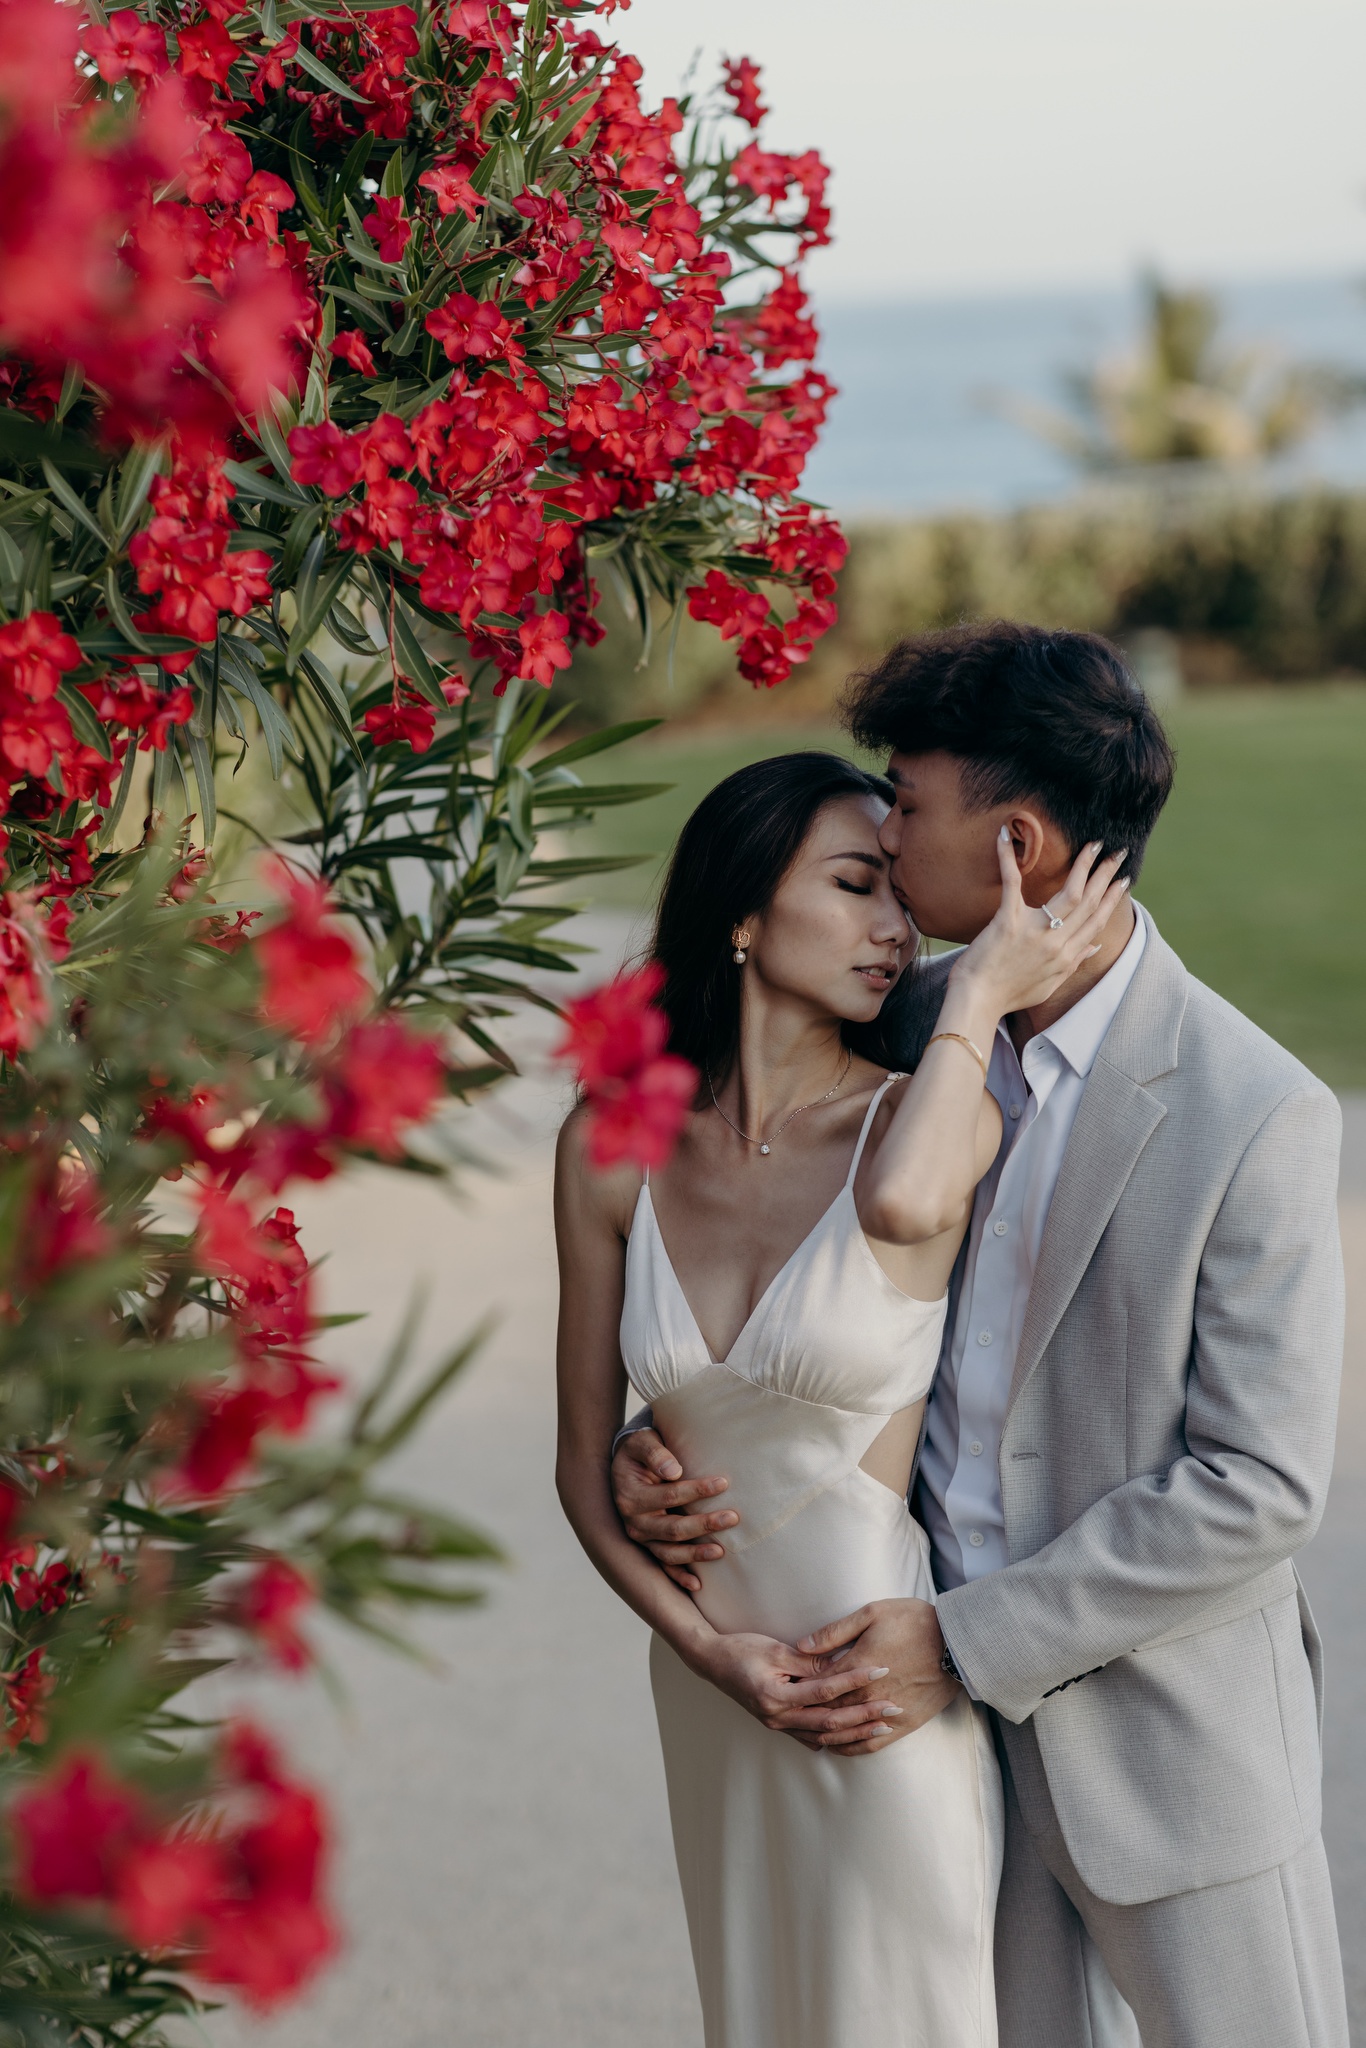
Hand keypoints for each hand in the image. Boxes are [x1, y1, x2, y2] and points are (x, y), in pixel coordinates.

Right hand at [611, 1427, 738, 1592]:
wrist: (625, 1466)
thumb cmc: (638, 1452)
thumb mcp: (641, 1442)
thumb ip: (655, 1453)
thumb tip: (674, 1471)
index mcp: (631, 1497)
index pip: (670, 1495)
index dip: (697, 1490)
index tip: (723, 1483)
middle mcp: (634, 1523)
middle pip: (673, 1528)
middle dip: (704, 1524)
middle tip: (733, 1518)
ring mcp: (641, 1539)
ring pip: (669, 1552)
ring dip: (696, 1554)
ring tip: (722, 1551)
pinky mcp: (649, 1547)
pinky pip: (664, 1566)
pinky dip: (679, 1577)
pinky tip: (698, 1584)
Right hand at [691, 1630, 901, 1737]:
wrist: (713, 1662)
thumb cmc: (742, 1649)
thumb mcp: (775, 1648)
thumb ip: (808, 1660)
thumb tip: (840, 1663)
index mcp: (776, 1695)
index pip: (825, 1690)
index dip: (854, 1680)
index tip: (880, 1670)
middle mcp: (778, 1717)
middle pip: (830, 1722)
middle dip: (864, 1716)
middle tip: (893, 1708)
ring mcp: (778, 1725)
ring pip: (824, 1736)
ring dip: (856, 1732)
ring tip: (884, 1726)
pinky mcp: (779, 1725)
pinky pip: (811, 1738)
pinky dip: (835, 1740)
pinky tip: (855, 1738)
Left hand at [781, 1599, 959, 1755]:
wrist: (957, 1644)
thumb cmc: (914, 1622)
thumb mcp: (871, 1614)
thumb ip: (835, 1632)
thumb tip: (802, 1645)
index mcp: (857, 1667)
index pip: (817, 1684)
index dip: (798, 1687)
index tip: (782, 1687)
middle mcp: (868, 1695)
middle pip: (828, 1711)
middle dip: (805, 1712)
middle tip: (784, 1713)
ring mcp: (886, 1713)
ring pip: (846, 1732)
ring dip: (823, 1733)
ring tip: (804, 1731)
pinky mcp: (904, 1724)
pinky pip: (871, 1743)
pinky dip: (851, 1747)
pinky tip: (837, 1746)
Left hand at [951, 834, 1129, 1017]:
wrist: (977, 1002)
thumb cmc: (1008, 995)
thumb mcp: (1049, 984)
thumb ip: (1074, 963)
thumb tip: (1096, 945)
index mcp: (1066, 956)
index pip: (1097, 921)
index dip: (1112, 899)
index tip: (1122, 881)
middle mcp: (1057, 943)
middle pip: (1090, 903)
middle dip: (1106, 875)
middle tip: (1118, 853)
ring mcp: (1034, 931)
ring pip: (1070, 893)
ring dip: (1084, 866)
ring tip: (1093, 845)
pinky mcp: (1008, 922)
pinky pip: (1012, 883)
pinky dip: (1008, 858)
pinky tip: (1006, 835)